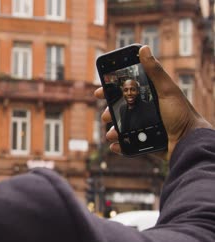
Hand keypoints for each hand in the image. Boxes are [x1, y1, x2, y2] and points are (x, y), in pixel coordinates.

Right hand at [94, 45, 211, 159]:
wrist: (190, 142)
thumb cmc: (182, 114)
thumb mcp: (167, 90)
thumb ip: (155, 71)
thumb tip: (144, 49)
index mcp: (149, 97)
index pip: (125, 91)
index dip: (110, 90)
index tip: (99, 92)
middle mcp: (145, 112)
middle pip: (119, 110)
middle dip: (108, 112)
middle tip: (105, 116)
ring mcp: (143, 128)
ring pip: (121, 128)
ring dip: (112, 131)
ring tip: (112, 134)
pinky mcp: (144, 143)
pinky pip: (127, 144)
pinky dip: (119, 146)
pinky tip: (116, 145)